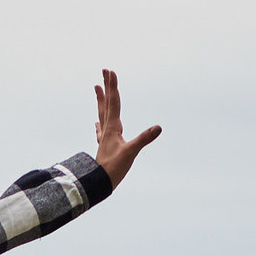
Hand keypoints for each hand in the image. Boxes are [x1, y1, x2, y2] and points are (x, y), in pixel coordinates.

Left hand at [92, 69, 161, 185]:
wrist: (98, 183)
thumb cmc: (113, 168)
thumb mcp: (131, 153)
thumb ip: (144, 139)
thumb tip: (158, 128)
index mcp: (113, 128)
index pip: (114, 102)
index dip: (113, 86)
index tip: (110, 71)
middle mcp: (107, 129)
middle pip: (107, 103)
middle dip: (107, 87)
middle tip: (104, 72)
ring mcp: (105, 137)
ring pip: (103, 113)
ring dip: (101, 100)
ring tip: (97, 88)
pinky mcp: (105, 146)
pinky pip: (102, 130)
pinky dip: (100, 123)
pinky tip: (97, 123)